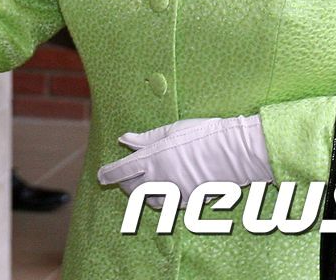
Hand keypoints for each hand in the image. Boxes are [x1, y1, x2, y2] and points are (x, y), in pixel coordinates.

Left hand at [96, 115, 272, 201]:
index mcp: (153, 158)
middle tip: (122, 179)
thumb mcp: (171, 130)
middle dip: (124, 184)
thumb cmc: (203, 134)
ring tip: (143, 185)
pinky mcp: (190, 201)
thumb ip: (146, 138)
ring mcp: (175, 192)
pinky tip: (165, 190)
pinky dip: (161, 199)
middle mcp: (161, 178)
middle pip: (132, 189)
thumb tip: (125, 139)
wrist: (235, 152)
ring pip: (149, 201)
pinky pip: (168, 205)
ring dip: (142, 194)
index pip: (121, 170)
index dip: (108, 174)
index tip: (100, 175)